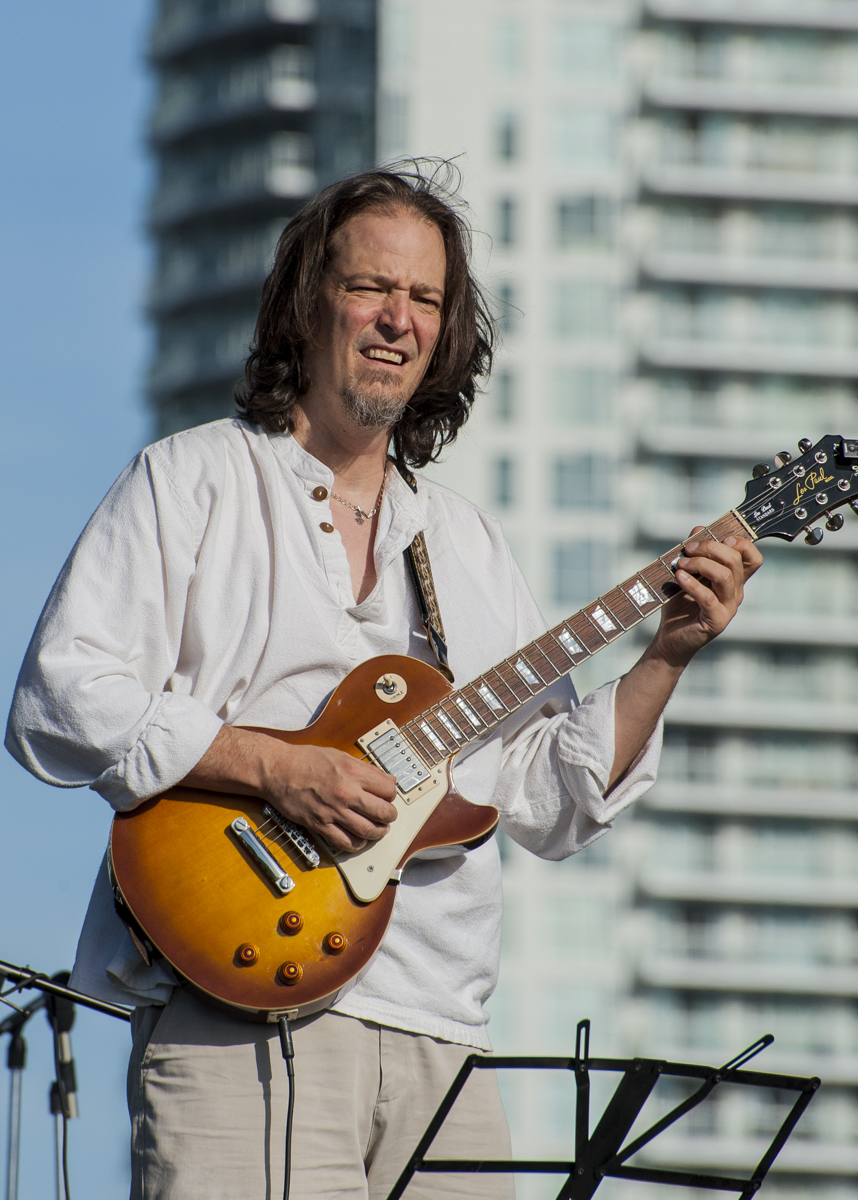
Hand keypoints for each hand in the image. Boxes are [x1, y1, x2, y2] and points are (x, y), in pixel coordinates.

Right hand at [262, 743, 397, 853]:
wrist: (277, 770)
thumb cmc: (305, 760)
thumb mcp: (339, 755)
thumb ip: (364, 769)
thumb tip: (386, 779)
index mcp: (353, 772)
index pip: (389, 790)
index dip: (391, 795)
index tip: (388, 797)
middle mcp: (347, 792)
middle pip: (383, 812)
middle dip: (389, 816)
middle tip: (387, 816)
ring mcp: (334, 810)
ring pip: (368, 831)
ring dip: (378, 833)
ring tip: (378, 830)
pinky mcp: (320, 824)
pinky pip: (345, 842)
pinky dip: (356, 844)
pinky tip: (358, 840)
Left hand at [650, 530, 762, 669]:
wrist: (670, 637)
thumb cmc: (679, 604)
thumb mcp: (686, 573)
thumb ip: (694, 552)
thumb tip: (698, 528)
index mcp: (734, 580)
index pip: (753, 558)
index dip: (742, 543)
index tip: (719, 536)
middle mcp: (736, 593)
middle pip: (735, 561)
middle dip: (710, 548)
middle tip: (688, 549)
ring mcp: (728, 608)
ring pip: (725, 577)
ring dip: (700, 564)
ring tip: (680, 564)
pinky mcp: (716, 621)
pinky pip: (708, 598)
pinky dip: (692, 584)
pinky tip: (679, 578)